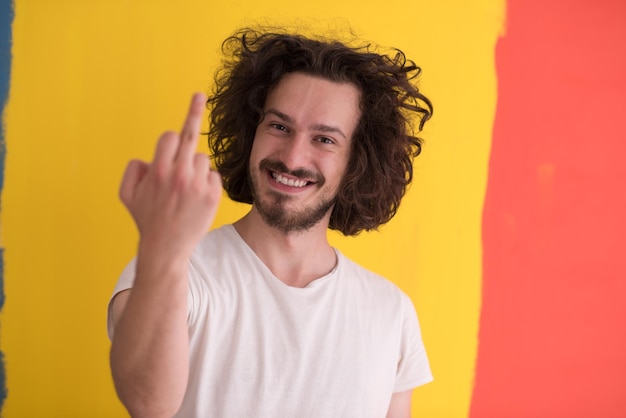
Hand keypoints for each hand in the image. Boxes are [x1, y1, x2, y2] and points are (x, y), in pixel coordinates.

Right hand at [119, 93, 221, 260]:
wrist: (167, 248)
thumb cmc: (146, 218)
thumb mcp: (126, 193)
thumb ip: (133, 169)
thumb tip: (150, 156)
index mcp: (158, 171)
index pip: (169, 136)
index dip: (170, 137)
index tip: (184, 107)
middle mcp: (179, 175)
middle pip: (189, 136)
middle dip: (192, 112)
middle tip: (199, 95)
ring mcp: (198, 185)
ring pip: (201, 158)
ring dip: (193, 167)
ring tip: (184, 188)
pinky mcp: (212, 196)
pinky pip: (212, 175)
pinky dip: (205, 182)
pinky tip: (195, 197)